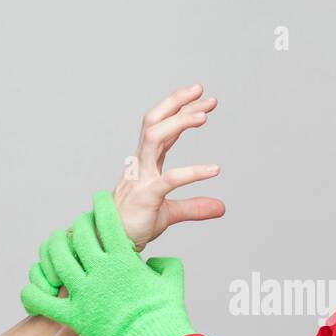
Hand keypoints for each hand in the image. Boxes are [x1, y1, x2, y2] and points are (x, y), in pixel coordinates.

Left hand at [21, 191, 194, 335]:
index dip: (102, 204)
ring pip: (56, 258)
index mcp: (124, 260)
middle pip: (78, 234)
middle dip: (79, 223)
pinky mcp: (74, 317)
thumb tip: (156, 261)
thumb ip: (165, 264)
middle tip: (82, 223)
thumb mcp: (172, 283)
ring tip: (58, 243)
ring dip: (54, 246)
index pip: (107, 221)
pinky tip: (35, 286)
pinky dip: (33, 292)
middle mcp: (101, 272)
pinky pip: (42, 301)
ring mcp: (84, 293)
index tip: (99, 199)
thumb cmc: (166, 318)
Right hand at [112, 83, 225, 252]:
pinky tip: (215, 170)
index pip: (163, 127)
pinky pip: (170, 178)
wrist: (114, 243)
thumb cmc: (137, 223)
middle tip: (202, 92)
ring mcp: (142, 177)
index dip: (180, 111)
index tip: (203, 99)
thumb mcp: (171, 213)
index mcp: (147, 162)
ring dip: (179, 122)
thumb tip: (221, 207)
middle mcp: (142, 163)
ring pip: (155, 138)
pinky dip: (193, 172)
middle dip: (176, 103)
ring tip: (204, 116)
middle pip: (154, 121)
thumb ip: (195, 207)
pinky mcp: (147, 195)